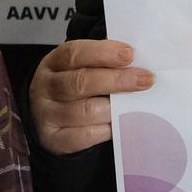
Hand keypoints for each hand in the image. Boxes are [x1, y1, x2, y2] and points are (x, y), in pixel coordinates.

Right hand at [32, 39, 152, 153]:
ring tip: (136, 105)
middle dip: (117, 80)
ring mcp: (47, 114)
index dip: (103, 52)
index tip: (130, 54)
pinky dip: (106, 130)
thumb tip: (137, 63)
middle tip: (145, 80)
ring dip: (115, 108)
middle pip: (81, 82)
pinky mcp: (53, 139)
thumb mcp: (82, 68)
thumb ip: (104, 63)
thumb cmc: (75, 88)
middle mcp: (46, 87)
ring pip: (85, 111)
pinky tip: (119, 124)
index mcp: (53, 62)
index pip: (74, 53)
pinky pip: (85, 136)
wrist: (51, 119)